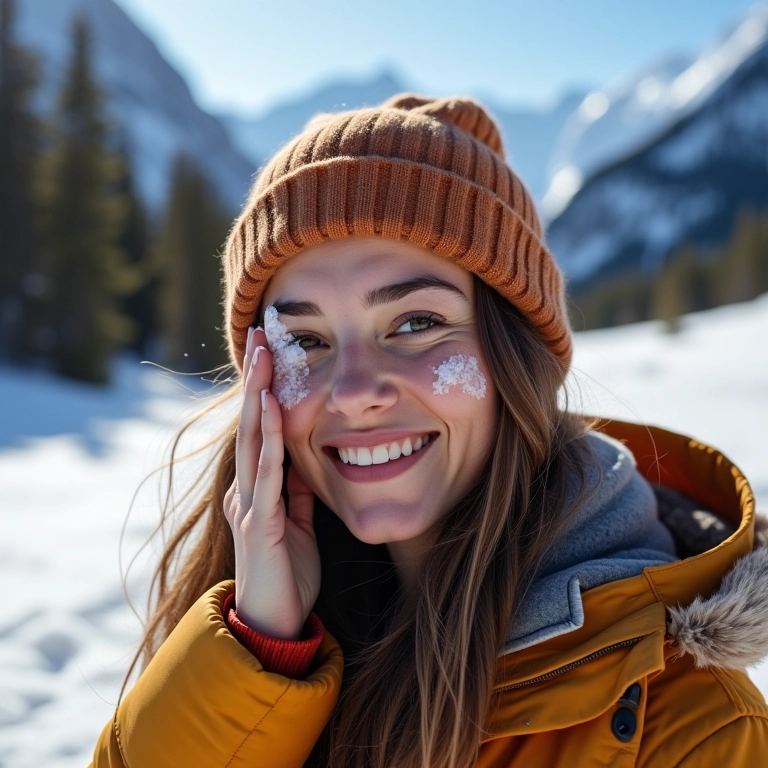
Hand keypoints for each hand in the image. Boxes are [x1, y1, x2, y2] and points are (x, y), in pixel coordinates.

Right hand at [222, 326, 319, 639]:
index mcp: (259, 486)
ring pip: (253, 440)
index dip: (264, 390)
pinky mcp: (260, 523)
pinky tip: (270, 409)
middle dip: (256, 378)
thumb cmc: (288, 571)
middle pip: (251, 423)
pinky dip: (269, 440)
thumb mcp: (299, 521)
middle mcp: (247, 488)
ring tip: (264, 357)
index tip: (271, 352)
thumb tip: (306, 456)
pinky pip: (267, 474)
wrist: (275, 622)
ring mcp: (250, 504)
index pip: (261, 428)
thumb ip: (298, 489)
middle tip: (260, 335)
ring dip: (258, 396)